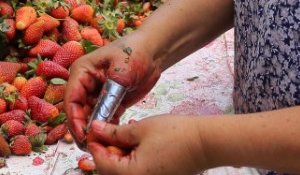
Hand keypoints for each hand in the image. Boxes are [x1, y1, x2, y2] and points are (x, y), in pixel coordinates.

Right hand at [65, 35, 161, 146]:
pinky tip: (111, 139)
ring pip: (89, 118)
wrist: (153, 51)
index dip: (75, 120)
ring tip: (100, 145)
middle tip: (91, 146)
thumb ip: (108, 95)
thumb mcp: (120, 73)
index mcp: (82, 72)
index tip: (83, 135)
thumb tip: (98, 119)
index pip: (71, 100)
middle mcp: (85, 84)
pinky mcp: (108, 102)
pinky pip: (103, 119)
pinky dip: (106, 129)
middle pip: (77, 112)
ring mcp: (96, 94)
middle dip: (83, 129)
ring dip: (94, 131)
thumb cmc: (135, 53)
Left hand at [86, 116, 208, 174]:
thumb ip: (115, 133)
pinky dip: (132, 159)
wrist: (205, 143)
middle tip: (107, 131)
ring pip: (122, 171)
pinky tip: (137, 142)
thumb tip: (96, 130)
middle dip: (106, 151)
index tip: (93, 129)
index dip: (94, 144)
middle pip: (110, 170)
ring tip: (125, 134)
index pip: (101, 162)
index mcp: (130, 174)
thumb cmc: (176, 134)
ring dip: (119, 155)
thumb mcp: (141, 129)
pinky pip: (136, 171)